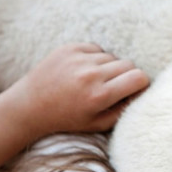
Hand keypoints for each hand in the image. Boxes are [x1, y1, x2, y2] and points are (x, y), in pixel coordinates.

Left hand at [14, 43, 148, 133]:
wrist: (29, 106)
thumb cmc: (67, 118)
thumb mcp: (98, 124)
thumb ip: (124, 110)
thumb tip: (142, 93)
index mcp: (99, 95)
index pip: (139, 77)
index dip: (141, 84)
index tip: (133, 90)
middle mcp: (90, 75)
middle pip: (129, 64)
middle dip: (126, 76)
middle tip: (114, 87)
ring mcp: (79, 59)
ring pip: (112, 57)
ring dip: (109, 67)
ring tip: (94, 80)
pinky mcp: (69, 48)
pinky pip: (97, 48)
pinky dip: (95, 58)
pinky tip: (83, 71)